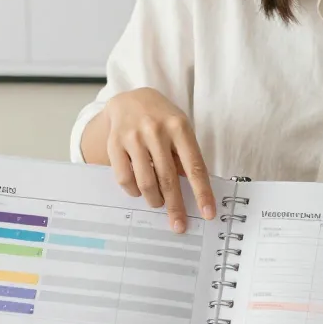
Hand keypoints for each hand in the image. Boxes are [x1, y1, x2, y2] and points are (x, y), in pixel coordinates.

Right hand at [100, 88, 217, 232]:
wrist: (129, 99)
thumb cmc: (161, 119)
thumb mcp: (179, 130)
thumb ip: (186, 156)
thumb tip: (193, 192)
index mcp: (179, 127)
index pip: (195, 166)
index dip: (202, 193)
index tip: (208, 213)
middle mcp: (156, 130)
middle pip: (168, 179)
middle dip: (175, 206)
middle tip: (179, 224)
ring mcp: (133, 136)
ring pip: (146, 182)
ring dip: (154, 199)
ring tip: (158, 203)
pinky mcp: (115, 143)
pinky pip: (125, 178)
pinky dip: (134, 191)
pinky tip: (139, 191)